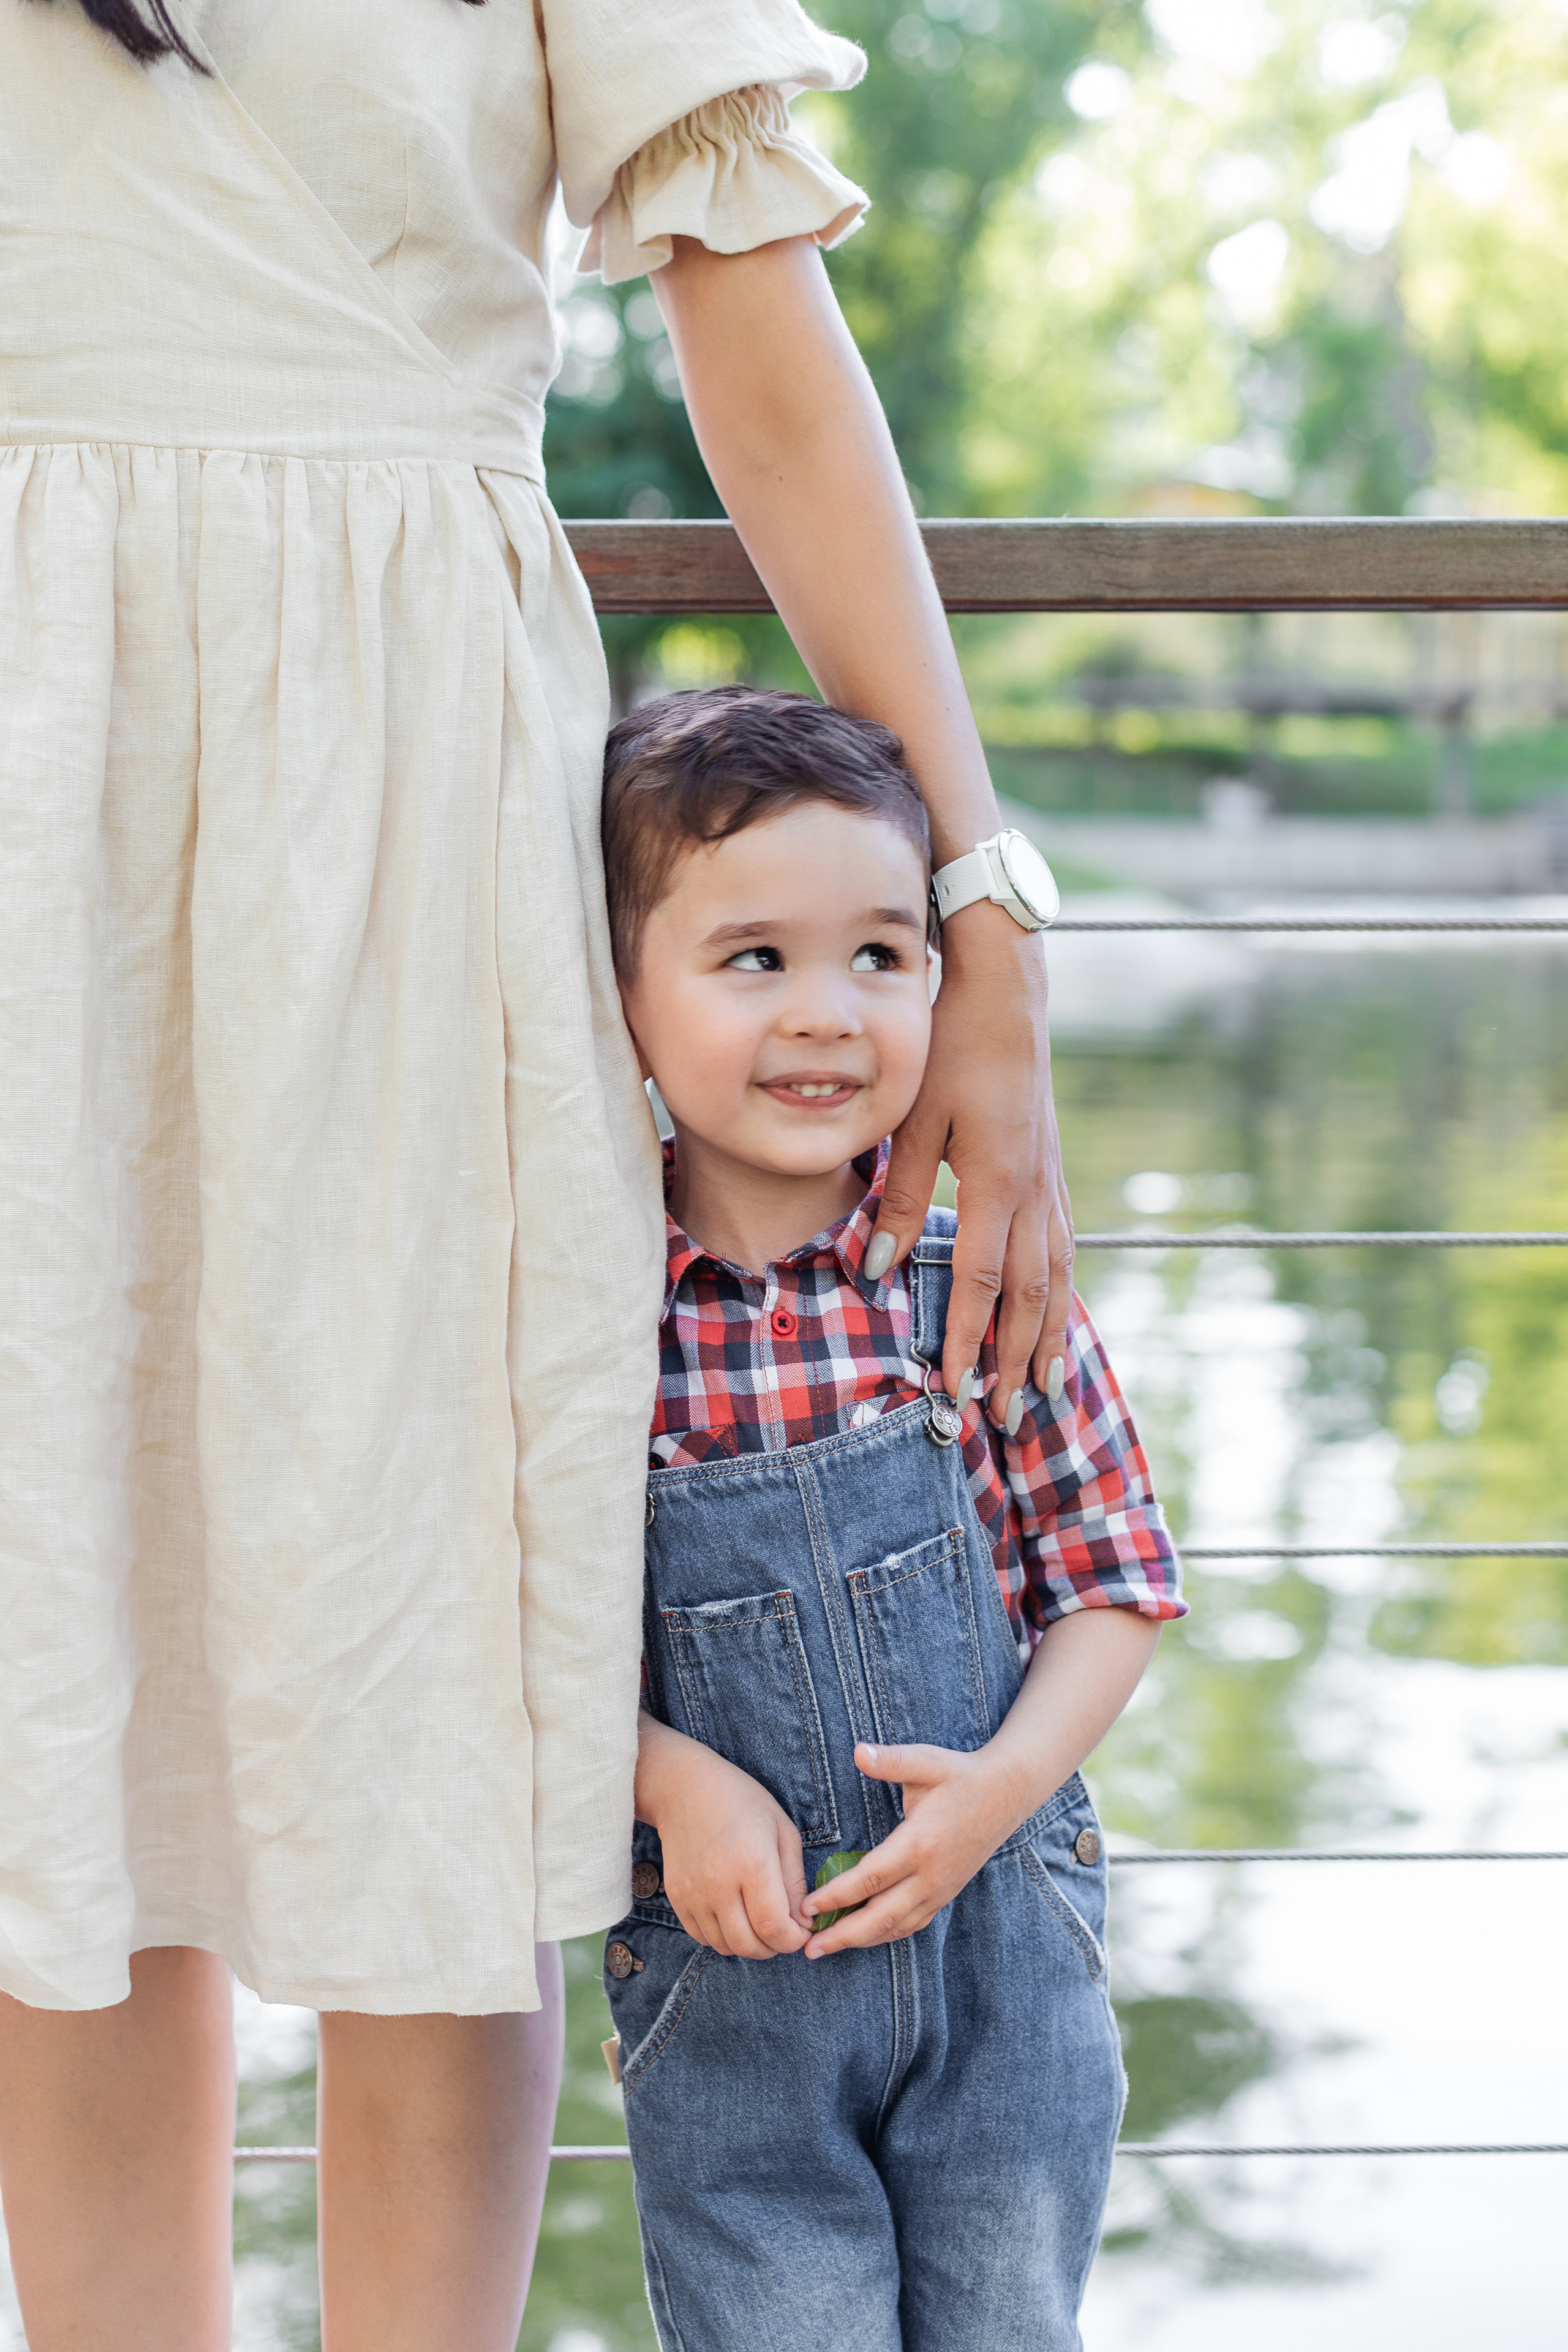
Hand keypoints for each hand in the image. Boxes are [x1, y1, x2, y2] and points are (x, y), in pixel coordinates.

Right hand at [635, 1718, 809, 1959]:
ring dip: (750, 1945)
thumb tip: (802, 1921)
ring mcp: (693, 1894)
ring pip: (726, 1946)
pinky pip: (704, 1938)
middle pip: (749, 1945)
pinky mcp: (677, 1898)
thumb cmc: (740, 1802)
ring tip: (761, 1923)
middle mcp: (718, 1883)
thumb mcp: (782, 1830)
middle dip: (775, 1947)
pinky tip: (736, 1917)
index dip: (793, 1939)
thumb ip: (795, 1880)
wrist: (684, 1789)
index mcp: (751, 1862)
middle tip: (785, 1931)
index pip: (774, 1926)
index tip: (803, 1930)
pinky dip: (724, 1938)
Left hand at [799, 1739, 1027, 1957]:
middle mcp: (931, 1875)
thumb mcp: (927, 1761)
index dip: (837, 1896)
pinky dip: (886, 1934)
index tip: (807, 1906)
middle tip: (808, 1950)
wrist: (1006, 1794)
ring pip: (897, 1926)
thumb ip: (891, 1760)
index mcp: (920, 1843)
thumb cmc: (960, 1775)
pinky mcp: (945, 1894)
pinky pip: (913, 1924)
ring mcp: (940, 1889)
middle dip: (842, 1935)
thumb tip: (857, 1751)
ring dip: (861, 1941)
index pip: (871, 1878)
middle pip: (881, 1916)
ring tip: (826, 1949)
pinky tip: (864, 1937)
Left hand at [873, 902, 1073, 1418]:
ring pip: (1057, 1278)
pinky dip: (1060, 1295)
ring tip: (1045, 1393)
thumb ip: (895, 1199)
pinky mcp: (1054, 1171)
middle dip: (1018, 1364)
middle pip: (1030, 1297)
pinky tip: (1054, 1319)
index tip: (954, 1394)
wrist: (1006, 993)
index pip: (982, 1282)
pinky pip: (1062, 1249)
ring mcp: (1051, 1181)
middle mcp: (1033, 1189)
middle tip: (1008, 1422)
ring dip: (1050, 1339)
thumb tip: (871, 1272)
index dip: (968, 1342)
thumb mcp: (912, 1119)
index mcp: (995, 1179)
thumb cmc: (950, 1048)